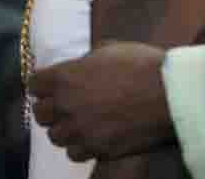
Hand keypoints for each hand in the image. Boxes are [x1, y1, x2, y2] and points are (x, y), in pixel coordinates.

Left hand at [28, 42, 173, 161]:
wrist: (170, 94)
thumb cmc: (142, 65)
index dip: (42, 85)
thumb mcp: (108, 49)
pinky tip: (93, 137)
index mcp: (64, 77)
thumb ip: (85, 62)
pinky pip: (76, 153)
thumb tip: (80, 67)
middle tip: (63, 106)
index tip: (49, 86)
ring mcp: (81, 130)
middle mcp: (66, 105)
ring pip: (56, 137)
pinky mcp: (98, 149)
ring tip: (79, 124)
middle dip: (50, 109)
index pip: (34, 85)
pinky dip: (81, 146)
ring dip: (65, 129)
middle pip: (40, 114)